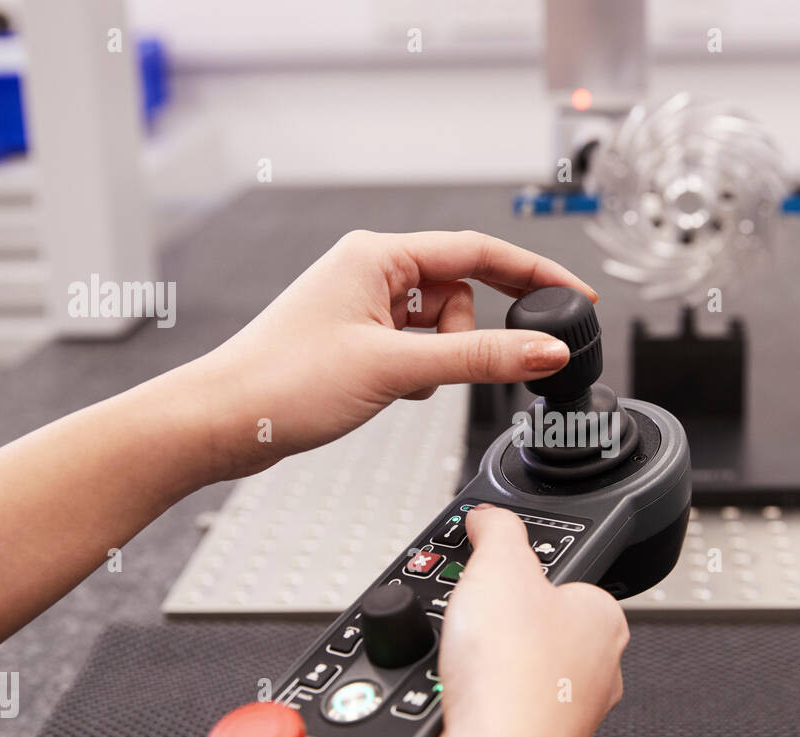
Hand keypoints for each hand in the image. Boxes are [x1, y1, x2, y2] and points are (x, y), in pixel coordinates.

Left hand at [186, 230, 596, 480]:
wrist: (221, 423)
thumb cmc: (281, 383)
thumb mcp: (396, 368)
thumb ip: (480, 358)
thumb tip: (544, 349)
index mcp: (378, 255)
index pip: (480, 252)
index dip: (536, 274)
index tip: (578, 296)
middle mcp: (371, 271)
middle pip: (461, 292)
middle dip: (467, 336)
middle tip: (452, 368)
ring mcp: (363, 305)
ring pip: (440, 326)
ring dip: (437, 359)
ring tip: (397, 384)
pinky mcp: (357, 339)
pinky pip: (415, 347)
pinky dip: (417, 371)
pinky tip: (387, 390)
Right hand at [436, 504, 627, 736]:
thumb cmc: (515, 673)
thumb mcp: (498, 566)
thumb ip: (496, 530)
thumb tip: (488, 516)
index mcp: (605, 618)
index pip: (565, 582)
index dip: (521, 576)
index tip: (492, 578)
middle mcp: (600, 669)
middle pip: (539, 630)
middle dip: (501, 627)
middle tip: (473, 623)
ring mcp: (571, 714)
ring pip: (519, 674)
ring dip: (488, 668)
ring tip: (465, 664)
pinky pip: (502, 713)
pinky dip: (479, 705)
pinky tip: (462, 701)